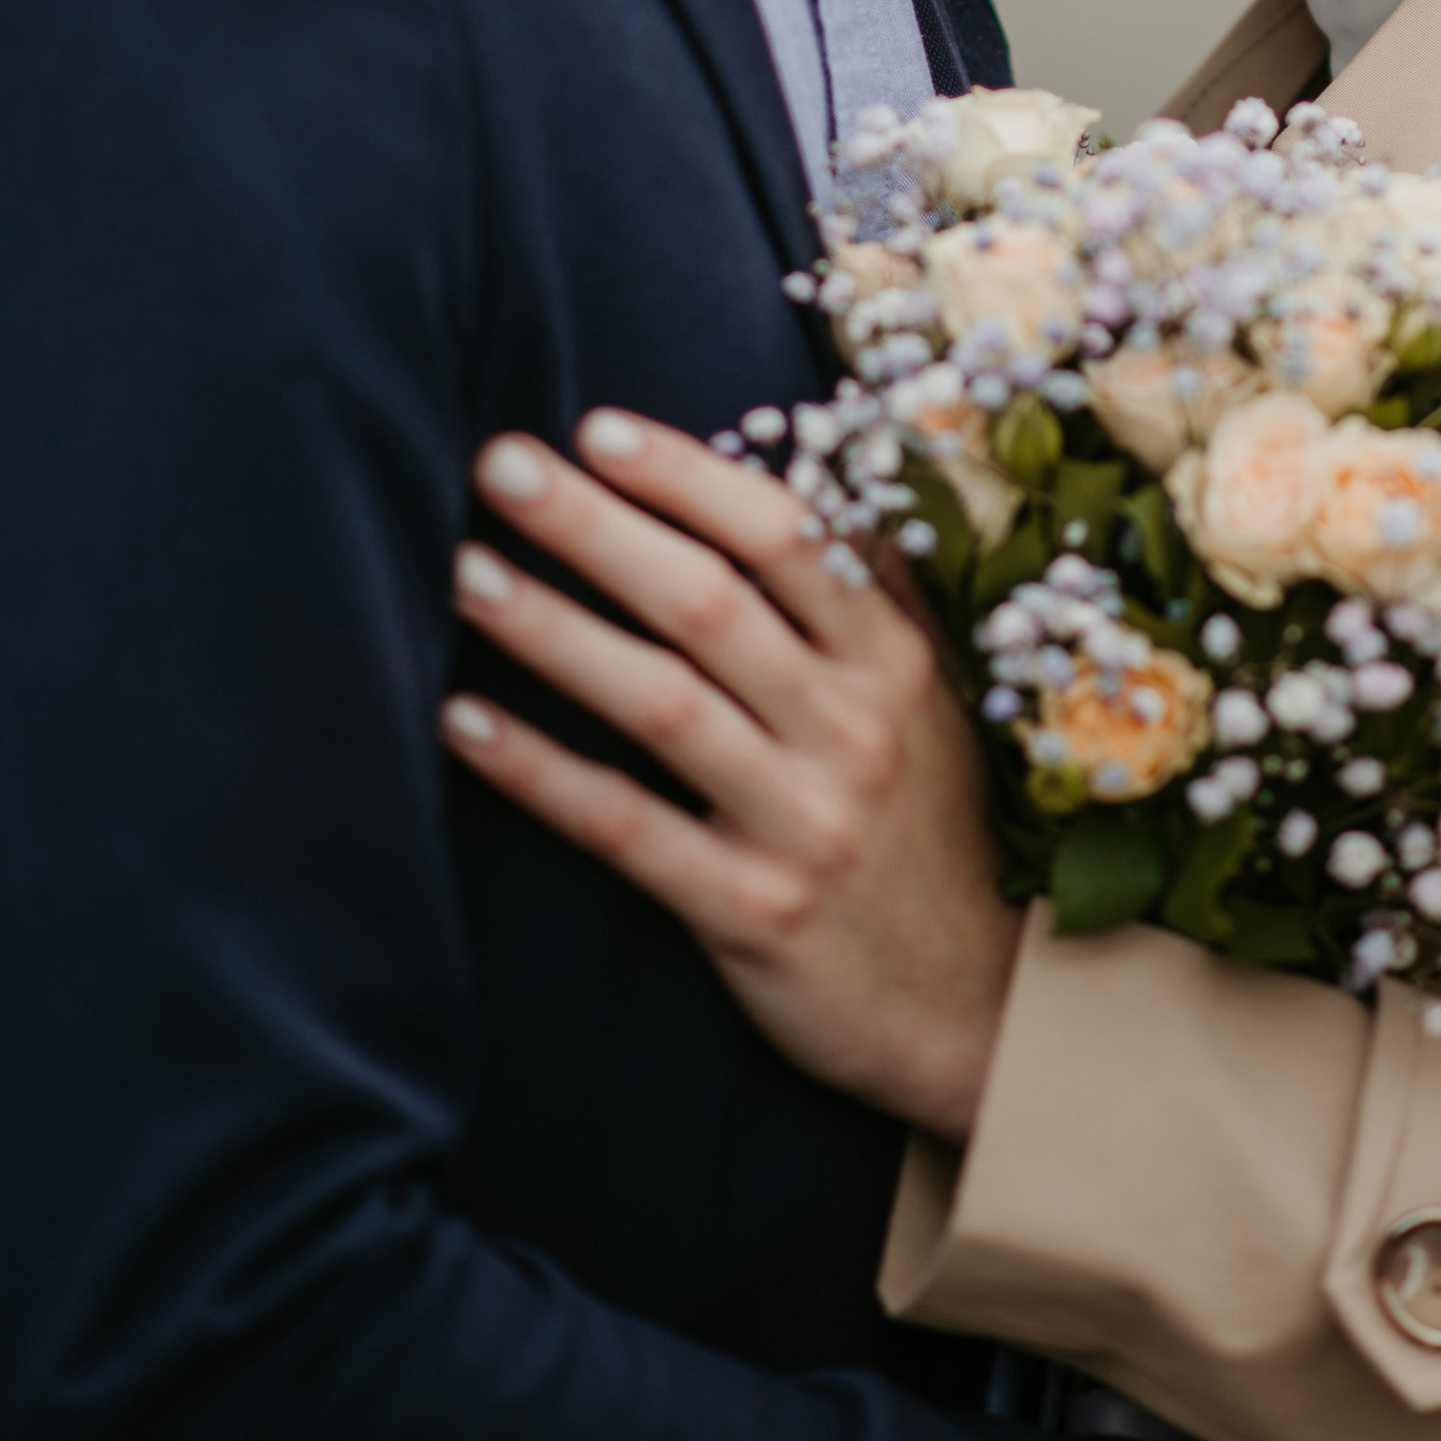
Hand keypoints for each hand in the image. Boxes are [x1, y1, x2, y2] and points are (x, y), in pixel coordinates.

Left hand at [443, 410, 1020, 1139]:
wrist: (978, 1012)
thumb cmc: (927, 833)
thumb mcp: (934, 704)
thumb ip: (876, 593)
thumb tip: (821, 468)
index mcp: (893, 663)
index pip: (789, 539)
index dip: (689, 477)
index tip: (598, 428)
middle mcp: (852, 728)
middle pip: (708, 603)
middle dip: (597, 524)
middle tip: (500, 464)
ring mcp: (803, 820)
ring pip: (661, 703)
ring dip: (554, 630)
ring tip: (465, 574)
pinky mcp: (752, 911)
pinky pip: (627, 828)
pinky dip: (540, 772)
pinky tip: (462, 724)